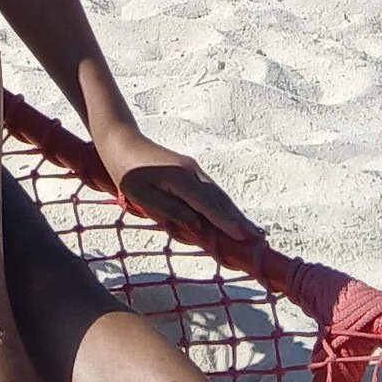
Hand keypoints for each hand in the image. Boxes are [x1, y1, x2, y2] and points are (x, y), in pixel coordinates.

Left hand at [95, 124, 262, 249]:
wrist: (122, 141)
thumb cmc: (127, 172)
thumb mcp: (142, 196)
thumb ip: (171, 210)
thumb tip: (198, 227)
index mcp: (180, 178)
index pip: (208, 205)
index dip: (227, 223)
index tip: (244, 237)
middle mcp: (193, 172)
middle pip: (220, 200)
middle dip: (239, 220)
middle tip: (259, 239)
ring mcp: (194, 170)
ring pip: (219, 195)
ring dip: (236, 214)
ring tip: (252, 232)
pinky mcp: (191, 172)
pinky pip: (211, 192)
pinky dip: (225, 206)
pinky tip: (232, 217)